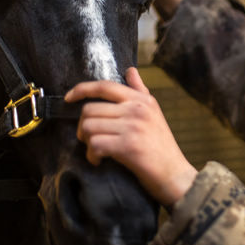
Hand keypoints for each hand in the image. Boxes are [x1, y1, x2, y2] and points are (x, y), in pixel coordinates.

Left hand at [65, 67, 196, 206]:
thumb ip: (140, 91)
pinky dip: (92, 155)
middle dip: (83, 127)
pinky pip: (95, 144)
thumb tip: (130, 70)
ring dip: (87, 142)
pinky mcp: (128, 146)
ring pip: (89, 127)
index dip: (81, 89)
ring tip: (96, 150)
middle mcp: (137, 109)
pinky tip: (99, 160)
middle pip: (90, 110)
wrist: (175, 174)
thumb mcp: (154, 113)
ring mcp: (132, 127)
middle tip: (90, 139)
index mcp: (142, 100)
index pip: (104, 86)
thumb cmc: (162, 147)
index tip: (69, 97)